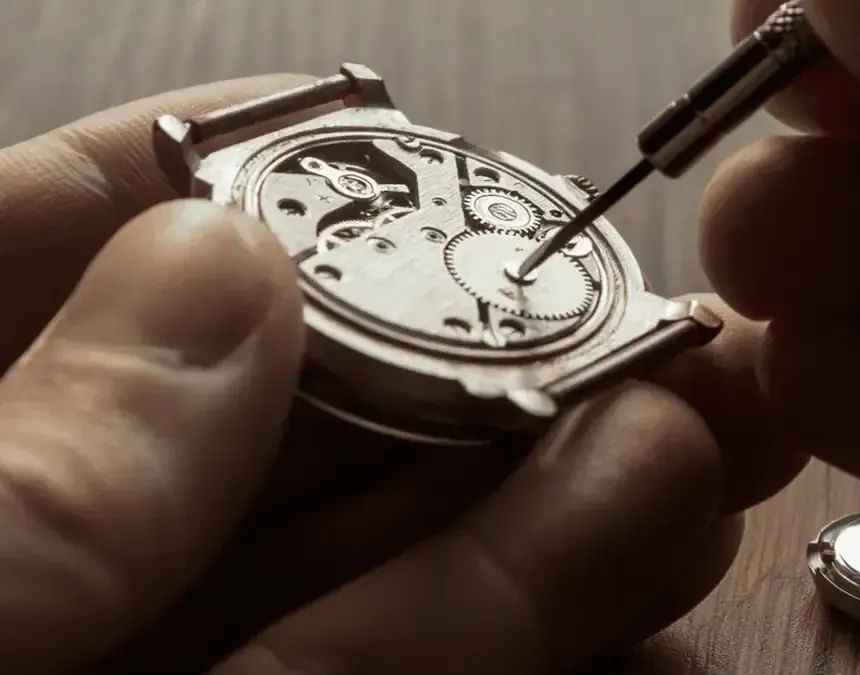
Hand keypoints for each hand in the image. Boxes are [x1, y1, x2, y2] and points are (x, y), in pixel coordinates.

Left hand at [0, 78, 796, 673]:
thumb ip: (40, 487)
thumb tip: (211, 268)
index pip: (44, 264)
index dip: (201, 171)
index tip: (354, 111)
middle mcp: (63, 590)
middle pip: (264, 423)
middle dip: (446, 344)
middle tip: (586, 284)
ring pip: (375, 562)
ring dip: (545, 474)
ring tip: (690, 397)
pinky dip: (539, 609)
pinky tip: (654, 516)